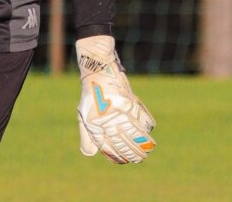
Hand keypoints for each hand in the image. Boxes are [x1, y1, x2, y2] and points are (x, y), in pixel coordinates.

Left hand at [75, 35, 155, 163]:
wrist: (98, 71)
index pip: (108, 147)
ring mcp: (119, 111)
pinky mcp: (130, 102)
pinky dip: (147, 127)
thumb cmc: (91, 96)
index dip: (118, 157)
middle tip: (140, 158)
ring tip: (147, 151)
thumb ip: (87, 136)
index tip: (125, 161)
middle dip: (133, 154)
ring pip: (135, 134)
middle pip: (124, 143)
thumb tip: (90, 154)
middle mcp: (106, 119)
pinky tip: (148, 131)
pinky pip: (142, 119)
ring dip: (143, 145)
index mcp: (94, 124)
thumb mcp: (83, 115)